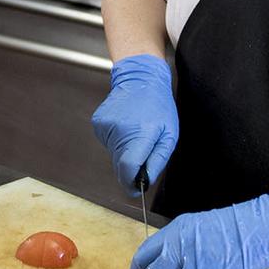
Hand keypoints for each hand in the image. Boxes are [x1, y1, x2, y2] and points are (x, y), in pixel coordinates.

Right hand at [90, 54, 179, 190]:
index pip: (129, 168)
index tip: (137, 189)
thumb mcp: (169, 135)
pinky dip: (117, 141)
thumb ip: (158, 160)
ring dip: (125, 151)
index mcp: (140, 133)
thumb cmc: (158, 105)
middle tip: (143, 156)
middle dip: (131, 168)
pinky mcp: (98, 124)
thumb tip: (146, 181)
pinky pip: (108, 143)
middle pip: (120, 165)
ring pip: (114, 154)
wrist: (139, 79)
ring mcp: (106, 126)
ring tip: (136, 132)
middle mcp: (119, 130)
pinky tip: (126, 127)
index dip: (132, 183)